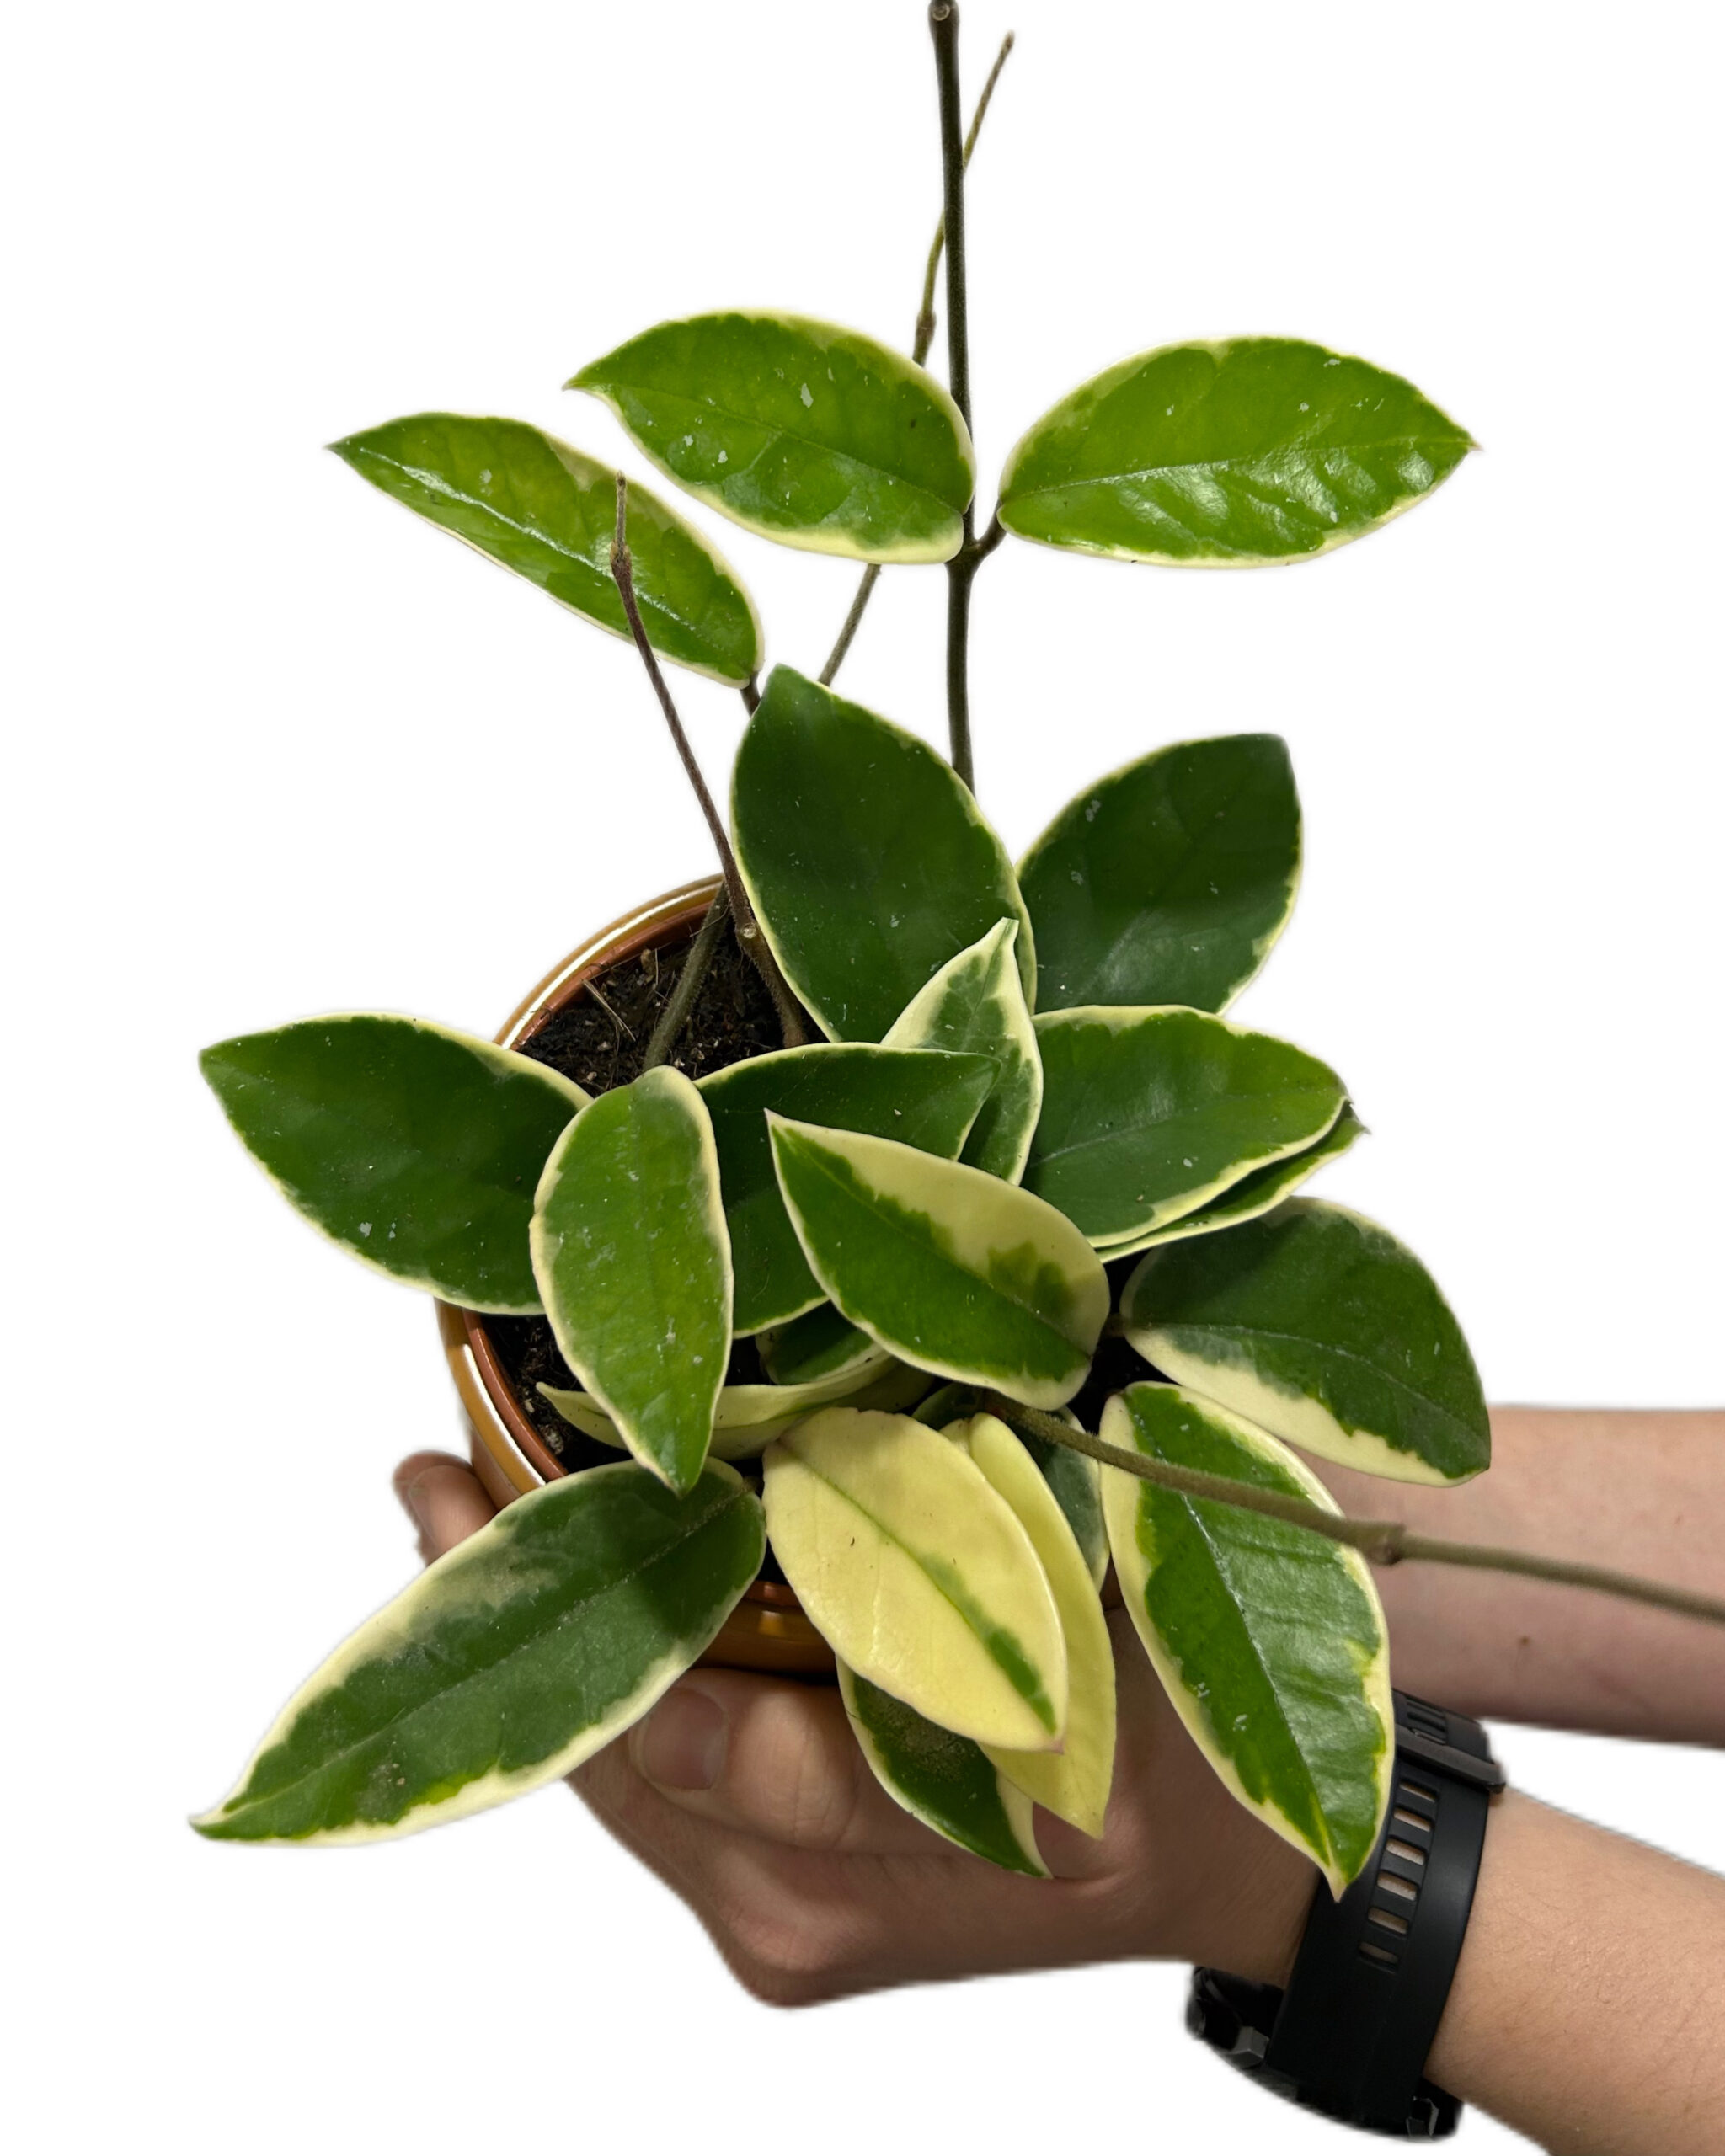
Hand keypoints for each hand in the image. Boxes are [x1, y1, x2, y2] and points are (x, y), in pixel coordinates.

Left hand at [394, 1451, 1316, 2005]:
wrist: (1264, 1861)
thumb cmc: (1217, 1709)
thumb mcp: (1138, 1581)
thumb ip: (999, 1489)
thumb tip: (859, 1350)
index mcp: (926, 1822)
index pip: (697, 1724)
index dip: (583, 1595)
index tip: (486, 1476)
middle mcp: (819, 1907)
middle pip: (619, 1759)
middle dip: (515, 1615)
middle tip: (429, 1475)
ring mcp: (791, 1925)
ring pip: (627, 1781)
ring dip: (553, 1649)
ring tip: (466, 1508)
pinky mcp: (786, 1918)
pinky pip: (667, 1799)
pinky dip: (617, 1689)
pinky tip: (581, 1587)